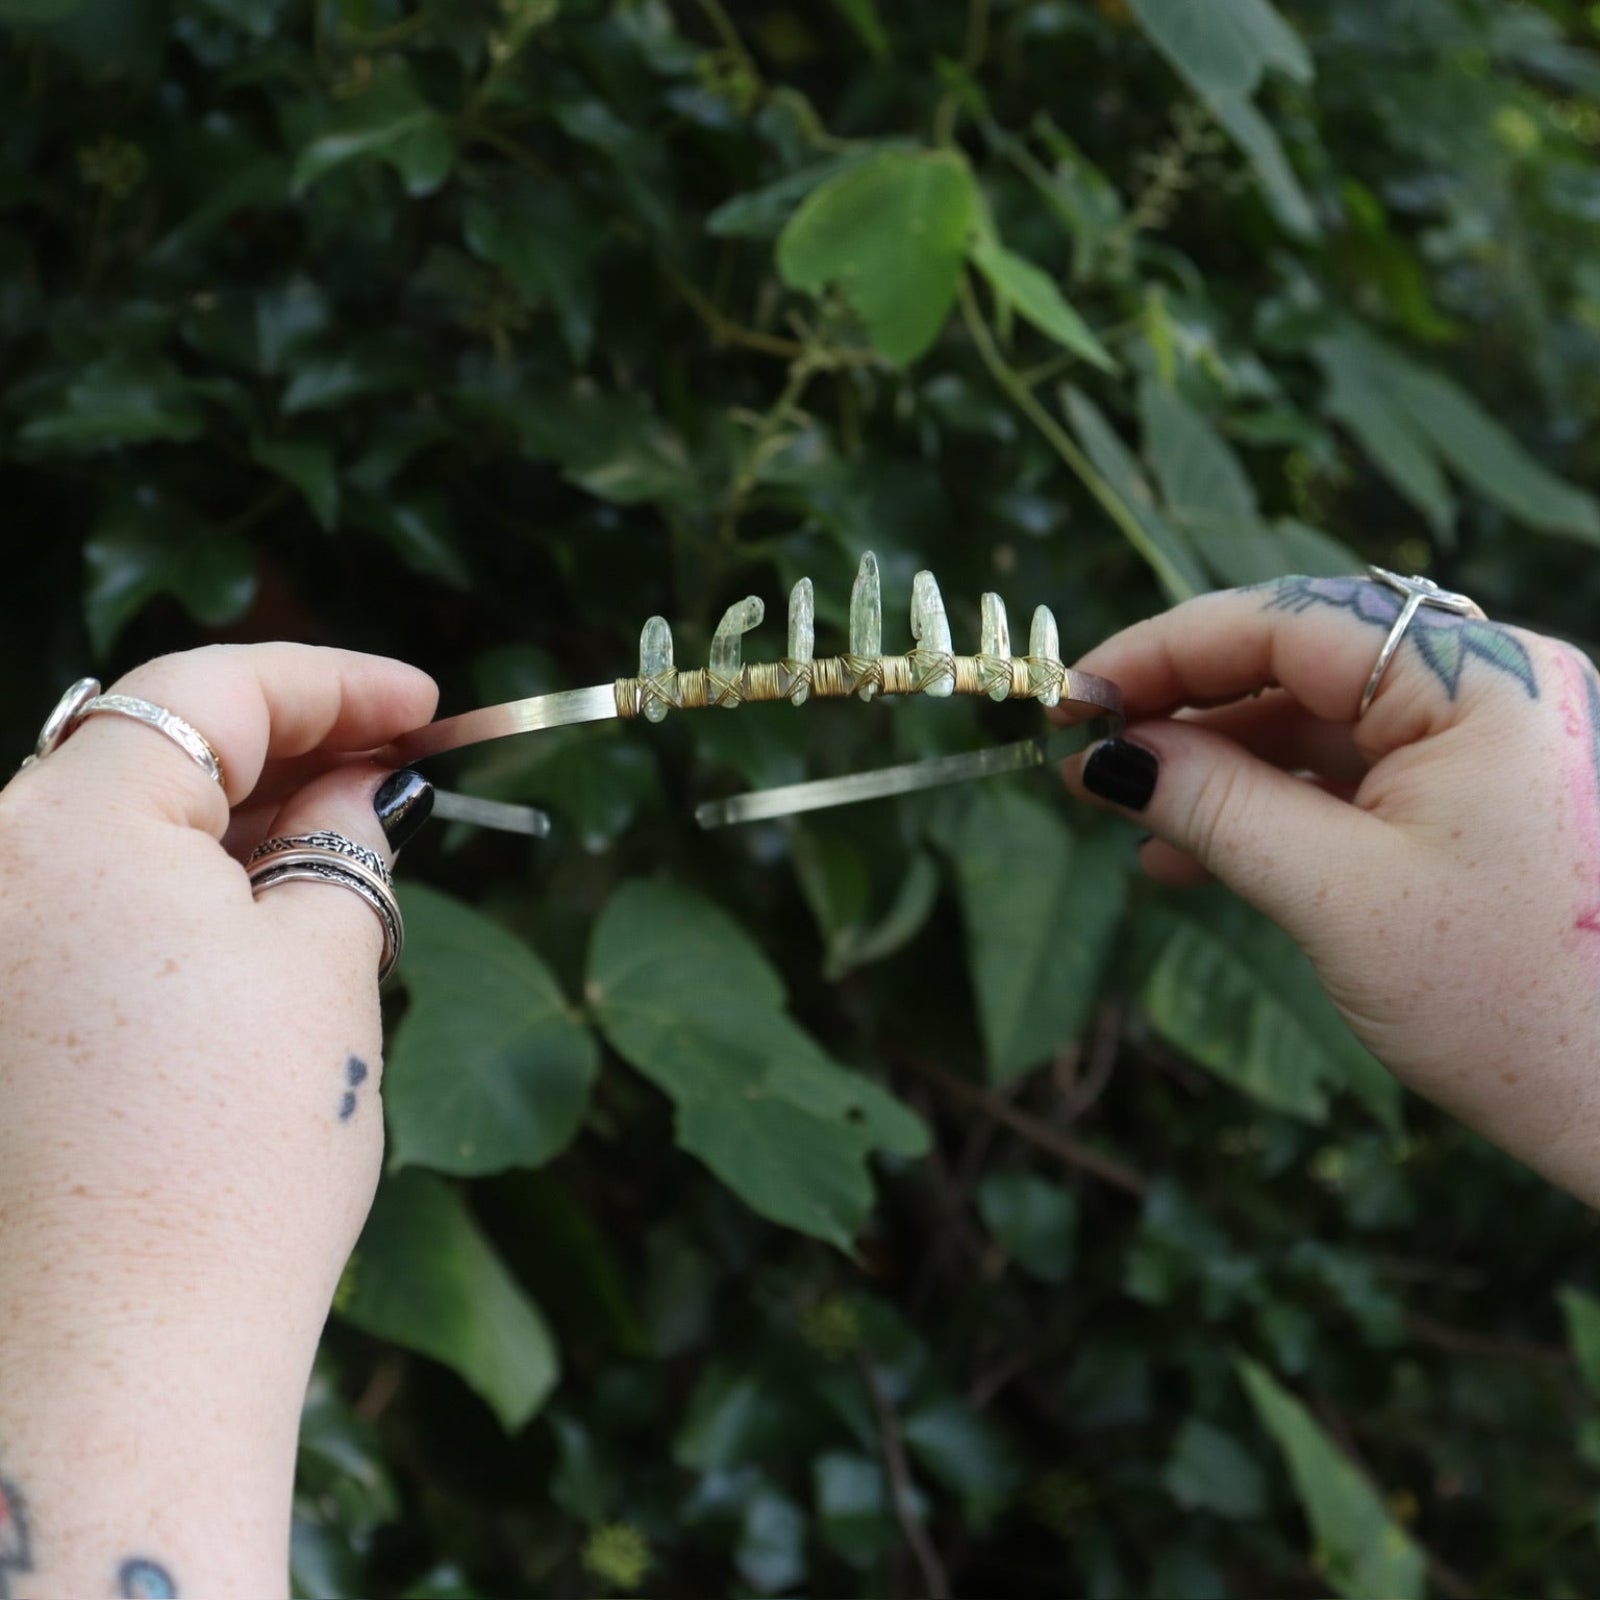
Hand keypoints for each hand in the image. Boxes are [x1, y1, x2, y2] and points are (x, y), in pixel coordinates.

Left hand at [0, 644, 435, 1596]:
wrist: (116, 1359)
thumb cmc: (235, 1158)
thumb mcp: (325, 969)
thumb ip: (341, 845)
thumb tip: (353, 790)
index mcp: (66, 823)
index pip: (208, 689)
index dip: (333, 681)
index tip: (421, 702)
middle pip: (149, 752)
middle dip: (283, 750)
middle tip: (394, 773)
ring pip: (112, 829)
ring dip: (229, 825)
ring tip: (341, 851)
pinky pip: (78, 906)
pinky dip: (171, 894)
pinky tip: (256, 922)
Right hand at [1060, 573, 1599, 1206]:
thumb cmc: (1514, 1004)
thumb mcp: (1337, 896)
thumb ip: (1215, 807)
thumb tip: (1107, 755)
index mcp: (1478, 679)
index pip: (1287, 622)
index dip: (1164, 651)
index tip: (1073, 697)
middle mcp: (1489, 686)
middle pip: (1299, 664)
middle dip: (1185, 710)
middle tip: (1085, 753)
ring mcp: (1487, 742)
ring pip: (1317, 724)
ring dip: (1216, 767)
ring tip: (1125, 812)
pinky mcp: (1476, 799)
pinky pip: (1350, 777)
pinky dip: (1269, 806)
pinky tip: (1191, 853)